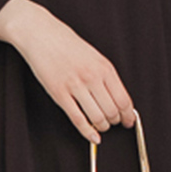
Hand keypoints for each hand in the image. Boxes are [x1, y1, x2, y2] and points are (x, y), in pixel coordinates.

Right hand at [0, 0, 135, 143]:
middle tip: (113, 123)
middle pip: (112, 111)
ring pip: (97, 118)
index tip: (129, 121)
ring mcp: (75, 86)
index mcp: (104, 67)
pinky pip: (78, 119)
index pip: (124, 99)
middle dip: (114, 121)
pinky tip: (92, 136)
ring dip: (102, 127)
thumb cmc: (67, 44)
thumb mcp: (95, 56)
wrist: (42, 34)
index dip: (128, 115)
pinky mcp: (59, 94)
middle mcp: (92, 77)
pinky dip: (87, 132)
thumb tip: (118, 99)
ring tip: (101, 126)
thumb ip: (106, 77)